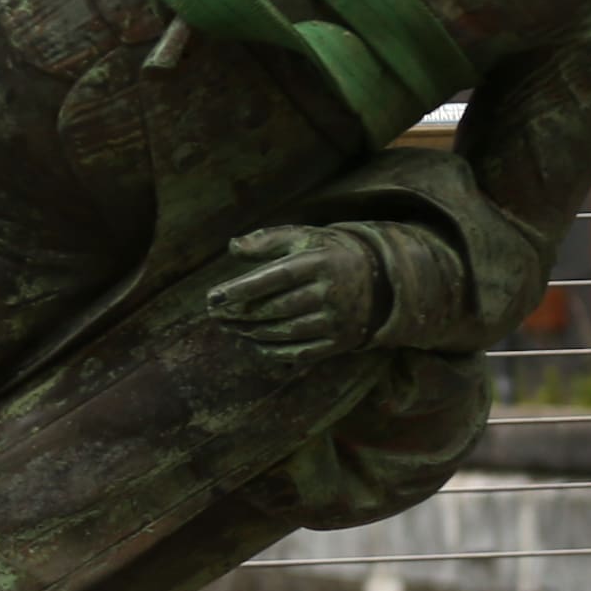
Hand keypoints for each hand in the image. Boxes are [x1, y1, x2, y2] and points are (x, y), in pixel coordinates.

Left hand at [204, 225, 386, 364]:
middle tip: (214, 314)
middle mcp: (331, 293)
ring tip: (229, 326)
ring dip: (251, 333)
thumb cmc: (327, 254)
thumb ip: (267, 240)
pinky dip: (272, 351)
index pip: (275, 278)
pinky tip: (251, 343)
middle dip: (240, 314)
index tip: (213, 297)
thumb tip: (232, 247)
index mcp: (321, 262)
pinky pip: (300, 352)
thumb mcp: (303, 237)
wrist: (378, 279)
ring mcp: (337, 321)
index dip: (242, 289)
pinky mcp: (340, 342)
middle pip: (276, 309)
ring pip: (285, 332)